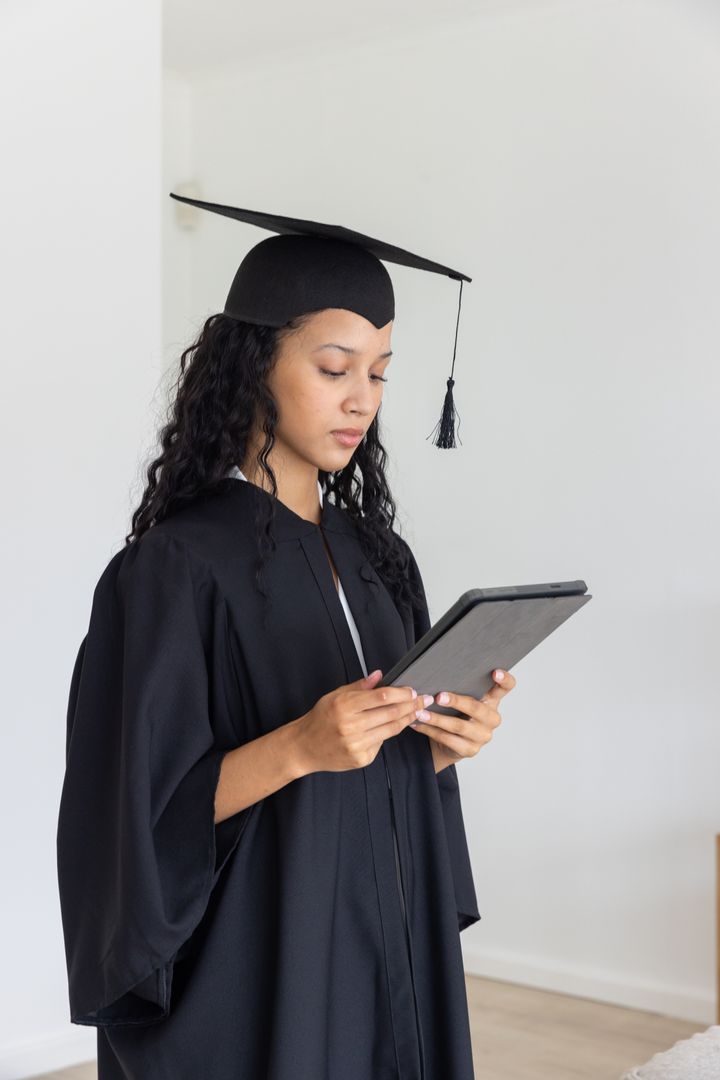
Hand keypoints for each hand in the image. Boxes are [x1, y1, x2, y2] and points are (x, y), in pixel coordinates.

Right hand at [295, 669, 421, 773]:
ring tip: (417, 711)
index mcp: (344, 706)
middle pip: (391, 713)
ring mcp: (356, 745)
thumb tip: (379, 675)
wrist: (304, 748)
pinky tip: (393, 726)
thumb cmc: (320, 719)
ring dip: (407, 719)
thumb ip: (359, 687)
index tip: (411, 690)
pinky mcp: (361, 759)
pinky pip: (382, 743)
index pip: (381, 697)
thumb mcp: (334, 696)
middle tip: (424, 700)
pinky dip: (389, 733)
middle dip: (411, 705)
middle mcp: (350, 726)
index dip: (400, 693)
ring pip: (391, 729)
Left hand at [410, 668, 515, 770]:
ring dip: (437, 719)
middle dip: (456, 701)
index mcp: (491, 701)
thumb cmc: (455, 713)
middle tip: (438, 696)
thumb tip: (435, 674)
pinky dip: (430, 731)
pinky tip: (418, 724)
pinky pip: (448, 739)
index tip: (495, 672)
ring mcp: (483, 736)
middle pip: (476, 708)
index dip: (504, 679)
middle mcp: (491, 718)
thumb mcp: (460, 699)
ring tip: (421, 713)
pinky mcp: (471, 749)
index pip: (506, 687)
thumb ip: (458, 688)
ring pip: (459, 726)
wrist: (449, 743)